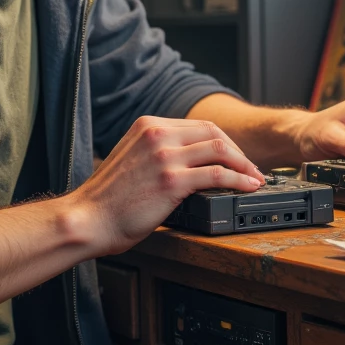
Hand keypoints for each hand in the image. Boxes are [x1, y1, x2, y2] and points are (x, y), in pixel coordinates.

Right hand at [71, 115, 264, 255]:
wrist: (89, 219)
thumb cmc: (108, 199)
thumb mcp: (132, 159)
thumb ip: (157, 151)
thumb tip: (191, 162)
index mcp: (148, 125)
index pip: (199, 126)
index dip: (224, 142)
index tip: (237, 157)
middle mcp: (157, 134)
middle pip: (214, 132)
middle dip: (239, 152)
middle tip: (252, 169)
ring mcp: (164, 155)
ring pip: (220, 149)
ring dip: (244, 165)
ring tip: (255, 179)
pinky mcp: (171, 180)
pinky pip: (217, 174)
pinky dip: (239, 180)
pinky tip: (248, 187)